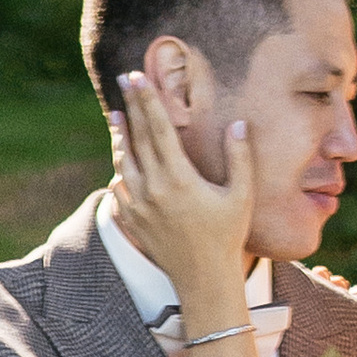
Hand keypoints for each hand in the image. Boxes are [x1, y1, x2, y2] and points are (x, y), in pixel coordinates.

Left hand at [109, 71, 252, 317]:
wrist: (203, 279)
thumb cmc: (227, 236)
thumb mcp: (241, 195)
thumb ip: (240, 157)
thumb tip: (237, 123)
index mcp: (179, 178)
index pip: (159, 128)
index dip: (147, 100)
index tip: (137, 77)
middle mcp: (154, 188)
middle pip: (138, 137)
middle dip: (130, 105)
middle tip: (123, 79)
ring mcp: (139, 205)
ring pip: (123, 161)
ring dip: (119, 135)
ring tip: (115, 113)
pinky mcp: (132, 220)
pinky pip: (119, 186)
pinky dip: (119, 168)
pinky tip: (120, 159)